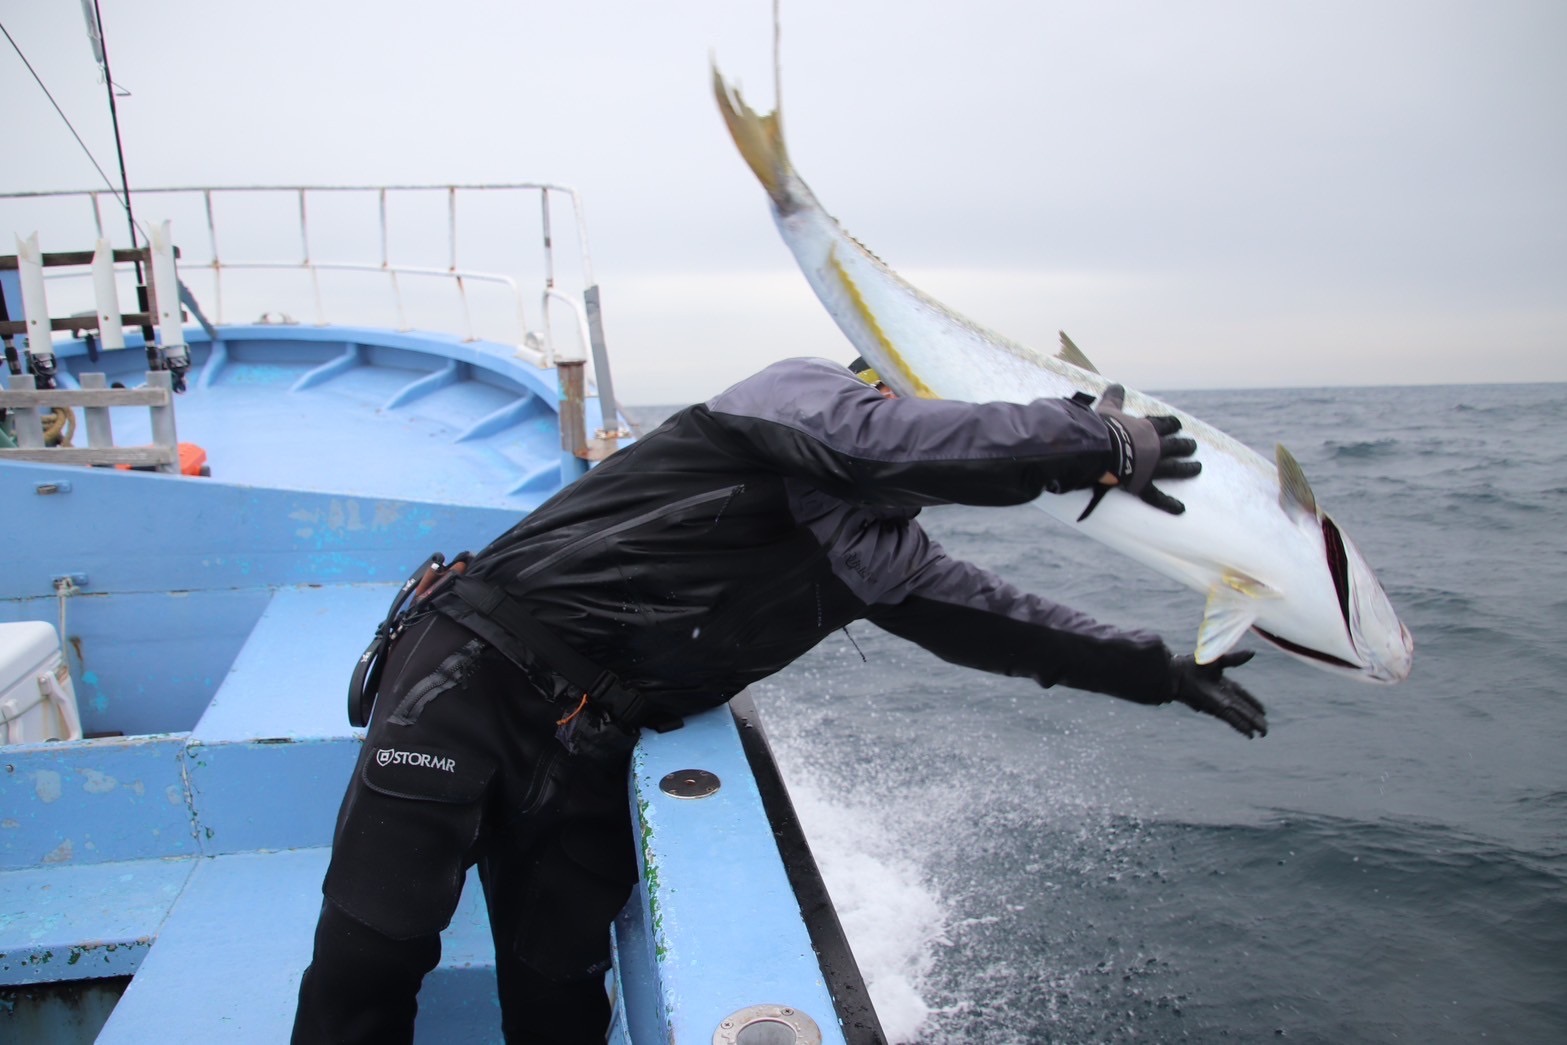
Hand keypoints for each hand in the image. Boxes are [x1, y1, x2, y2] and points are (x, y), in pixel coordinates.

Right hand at [1095, 384, 1199, 514]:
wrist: (1100, 448)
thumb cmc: (1102, 428)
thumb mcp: (1108, 409)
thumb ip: (1114, 398)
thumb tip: (1117, 385)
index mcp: (1146, 429)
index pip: (1163, 424)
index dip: (1171, 424)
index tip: (1176, 424)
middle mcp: (1155, 447)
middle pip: (1175, 444)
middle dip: (1184, 445)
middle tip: (1191, 445)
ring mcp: (1152, 467)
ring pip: (1175, 467)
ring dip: (1188, 467)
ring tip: (1197, 467)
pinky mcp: (1143, 484)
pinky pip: (1158, 496)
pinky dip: (1169, 504)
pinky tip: (1181, 509)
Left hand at [1170, 650, 1267, 736]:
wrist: (1177, 674)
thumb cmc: (1192, 665)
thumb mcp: (1218, 660)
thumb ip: (1235, 659)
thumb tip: (1253, 653)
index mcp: (1225, 684)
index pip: (1243, 695)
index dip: (1253, 703)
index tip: (1263, 711)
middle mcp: (1224, 696)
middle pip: (1244, 709)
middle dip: (1255, 718)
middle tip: (1265, 729)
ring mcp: (1220, 703)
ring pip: (1240, 716)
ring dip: (1251, 724)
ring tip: (1262, 733)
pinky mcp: (1215, 708)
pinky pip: (1231, 719)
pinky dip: (1240, 726)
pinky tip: (1249, 734)